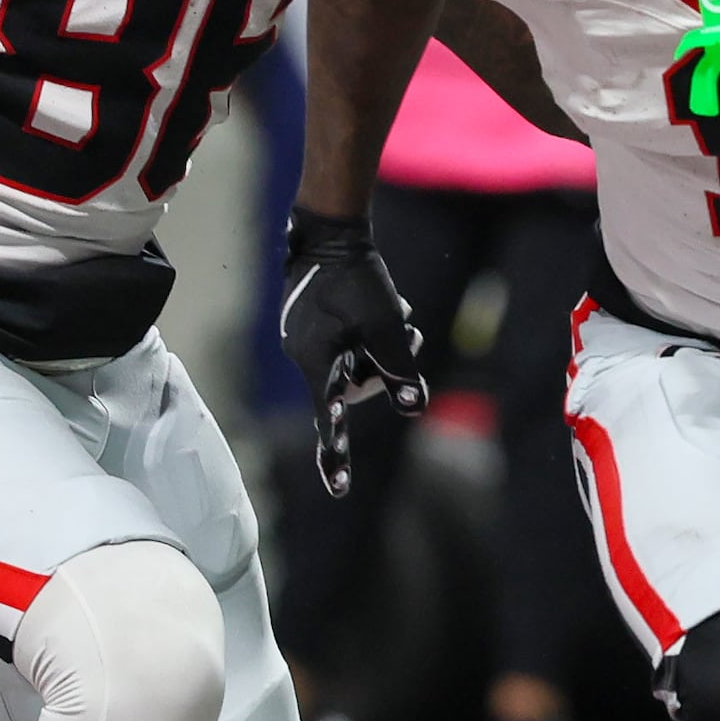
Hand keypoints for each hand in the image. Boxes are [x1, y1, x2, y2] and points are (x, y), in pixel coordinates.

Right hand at [279, 209, 423, 498]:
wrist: (329, 232)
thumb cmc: (355, 276)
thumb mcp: (384, 323)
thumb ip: (399, 367)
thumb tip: (414, 408)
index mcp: (314, 359)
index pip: (329, 416)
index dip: (337, 453)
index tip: (340, 488)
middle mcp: (305, 356)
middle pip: (355, 386)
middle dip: (388, 368)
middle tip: (410, 334)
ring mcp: (308, 342)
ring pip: (359, 364)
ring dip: (386, 348)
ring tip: (401, 316)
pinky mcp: (317, 329)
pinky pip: (352, 347)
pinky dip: (374, 335)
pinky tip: (389, 309)